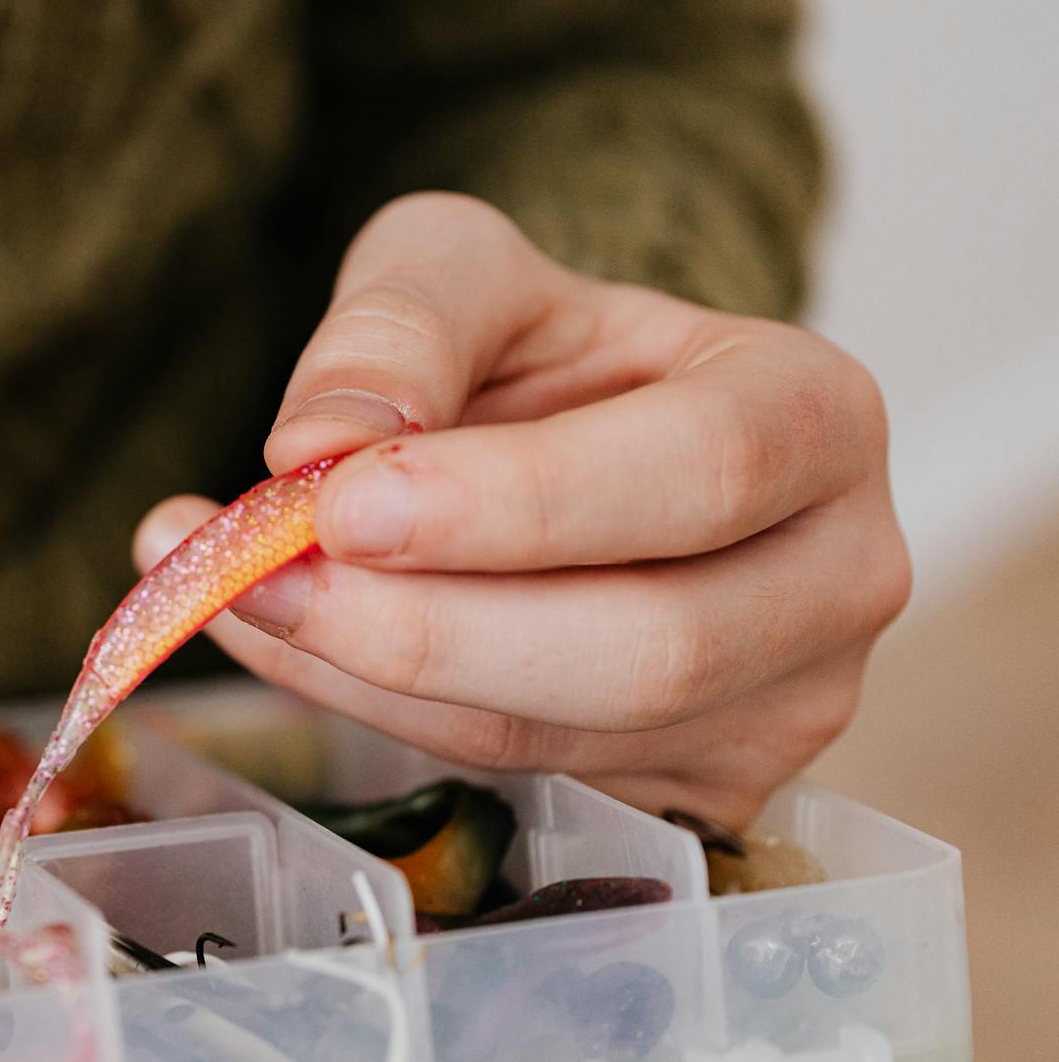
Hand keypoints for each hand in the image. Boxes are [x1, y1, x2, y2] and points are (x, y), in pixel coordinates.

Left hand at [135, 193, 908, 826]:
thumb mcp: (461, 270)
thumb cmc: (539, 349)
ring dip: (363, 674)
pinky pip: (510, 776)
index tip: (346, 503)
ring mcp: (779, 708)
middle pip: (648, 649)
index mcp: (815, 415)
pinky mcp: (692, 791)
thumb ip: (399, 324)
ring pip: (557, 738)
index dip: (519, 504)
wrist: (574, 439)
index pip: (700, 472)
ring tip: (226, 584)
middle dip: (424, 627)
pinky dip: (368, 711)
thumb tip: (320, 445)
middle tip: (252, 574)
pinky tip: (283, 638)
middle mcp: (835, 577)